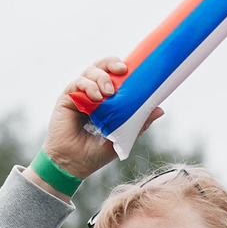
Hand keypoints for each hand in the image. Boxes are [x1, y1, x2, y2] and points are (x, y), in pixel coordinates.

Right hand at [40, 58, 137, 188]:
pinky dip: (88, 86)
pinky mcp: (66, 98)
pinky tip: (96, 98)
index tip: (132, 68)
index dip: (121, 67)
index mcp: (105, 99)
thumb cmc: (95, 153)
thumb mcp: (122, 138)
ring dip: (101, 77)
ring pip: (89, 71)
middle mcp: (92, 92)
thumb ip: (138, 123)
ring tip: (107, 93)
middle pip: (101, 66)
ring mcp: (79, 94)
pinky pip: (77, 83)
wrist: (72, 165)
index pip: (113, 75)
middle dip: (111, 63)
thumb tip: (160, 109)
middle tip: (121, 70)